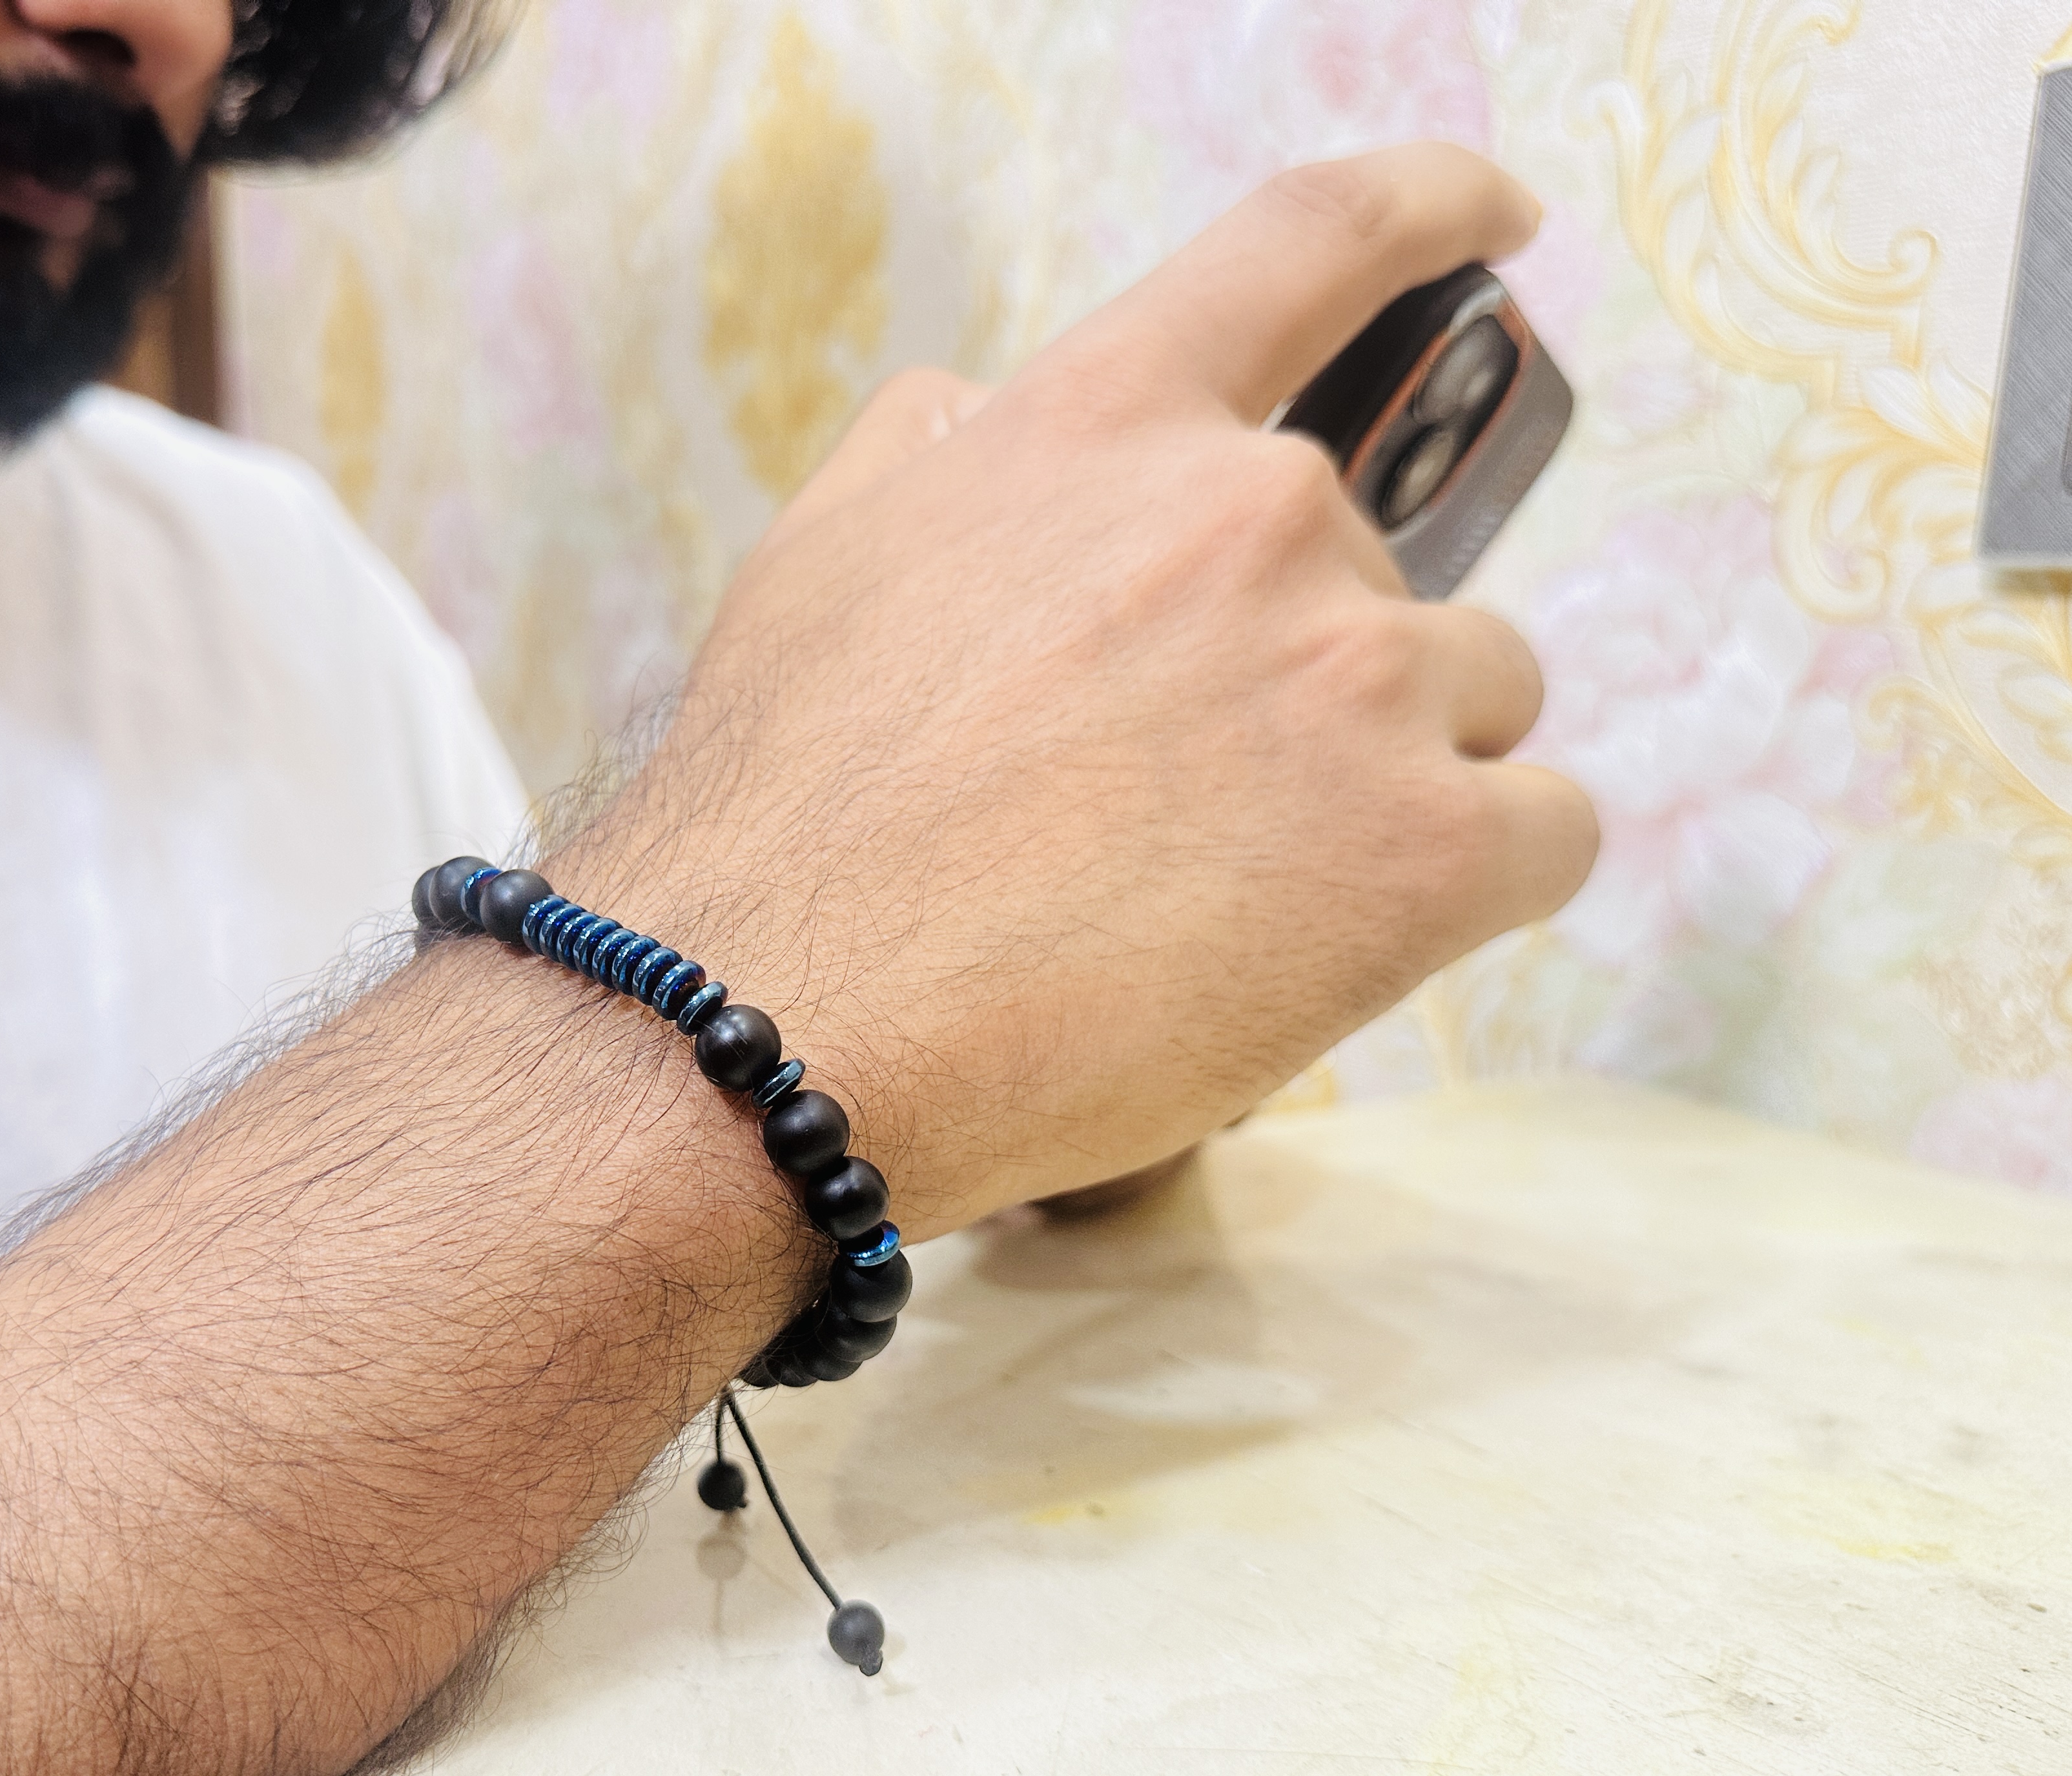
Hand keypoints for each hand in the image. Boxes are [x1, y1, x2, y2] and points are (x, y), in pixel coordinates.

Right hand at [562, 143, 1596, 1229]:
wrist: (784, 1016)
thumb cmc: (785, 815)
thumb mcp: (821, 559)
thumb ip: (930, 453)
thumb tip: (978, 411)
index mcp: (1107, 422)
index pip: (1318, 239)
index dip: (1435, 204)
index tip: (1501, 215)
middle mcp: (1250, 513)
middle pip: (1381, 568)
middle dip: (1308, 674)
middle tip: (1181, 807)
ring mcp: (1352, 678)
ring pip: (1477, 697)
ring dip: (1393, 777)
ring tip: (1244, 889)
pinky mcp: (1423, 852)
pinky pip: (1545, 832)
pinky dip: (1478, 880)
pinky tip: (1359, 936)